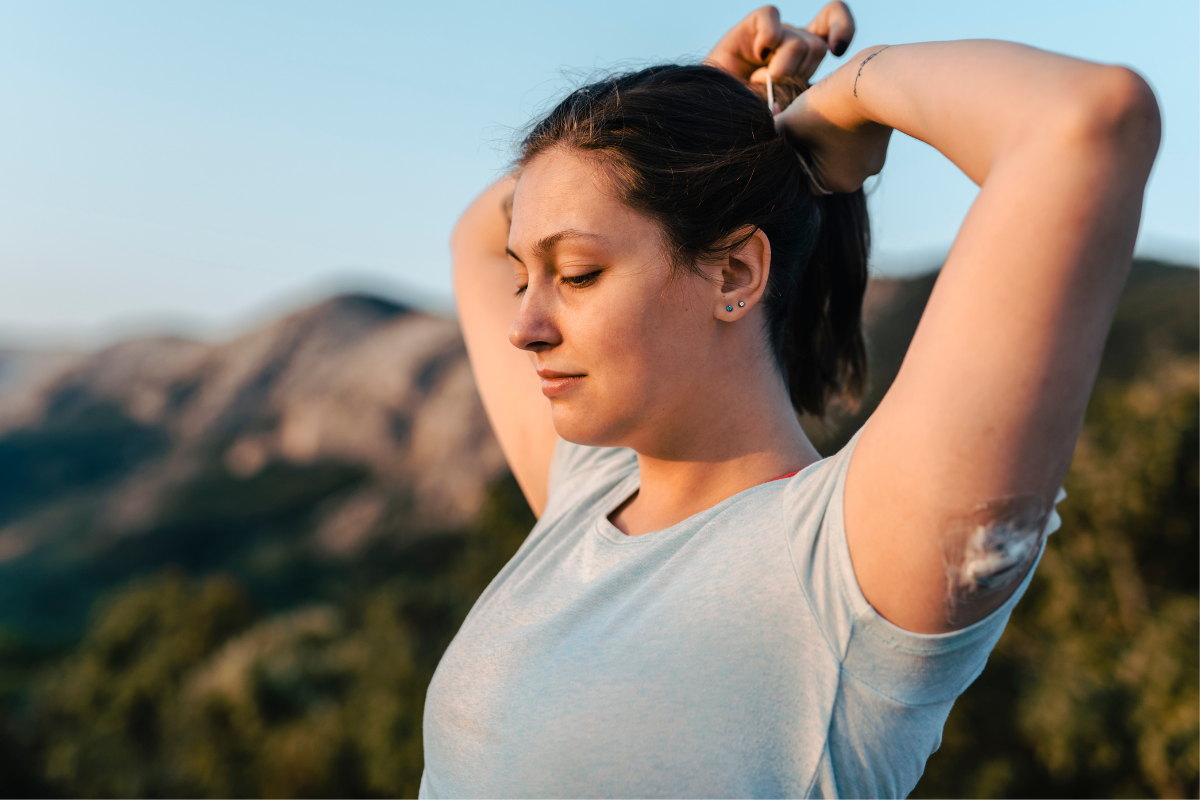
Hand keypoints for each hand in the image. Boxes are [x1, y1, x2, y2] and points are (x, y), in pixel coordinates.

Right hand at [705, 3, 855, 108]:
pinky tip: (758, 56)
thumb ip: (808, 99)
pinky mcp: (750, 27)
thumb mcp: (789, 115)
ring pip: (798, 40)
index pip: (836, 26)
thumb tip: (826, 82)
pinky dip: (767, 39)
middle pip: (816, 46)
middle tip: (778, 89)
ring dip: (782, 68)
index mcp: (804, 60)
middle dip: (800, 73)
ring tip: (761, 83)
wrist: (716, 118)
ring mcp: (771, 35)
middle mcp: (790, 43)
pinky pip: (771, 17)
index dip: (841, 29)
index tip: (837, 50)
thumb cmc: (752, 122)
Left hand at [774, 49, 892, 192]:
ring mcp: (874, 159)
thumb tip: (761, 139)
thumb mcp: (791, 122)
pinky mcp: (882, 139)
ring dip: (823, 133)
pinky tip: (836, 105)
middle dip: (804, 143)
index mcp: (835, 183)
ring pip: (837, 149)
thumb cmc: (828, 106)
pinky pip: (854, 138)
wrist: (875, 78)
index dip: (787, 154)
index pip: (800, 177)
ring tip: (817, 109)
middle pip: (819, 165)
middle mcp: (858, 178)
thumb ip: (774, 135)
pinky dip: (842, 125)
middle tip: (793, 118)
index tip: (782, 131)